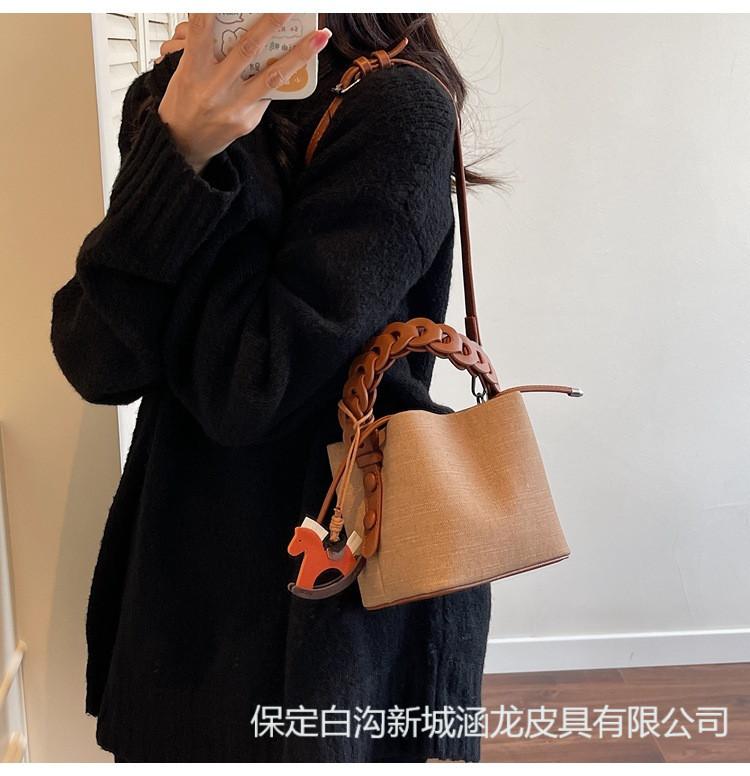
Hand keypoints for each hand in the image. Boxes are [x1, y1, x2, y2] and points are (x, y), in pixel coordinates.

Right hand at [157, 13, 331, 173]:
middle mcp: (214, 88)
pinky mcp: (247, 120)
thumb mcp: (183, 71)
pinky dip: (283, 78)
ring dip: (299, 54)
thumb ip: (204, 49)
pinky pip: (269, 95)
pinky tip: (298, 65)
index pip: (201, 30)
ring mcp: (233, 106)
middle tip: (290, 7)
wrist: (184, 145)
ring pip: (272, 76)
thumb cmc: (184, 102)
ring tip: (319, 37)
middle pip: (247, 49)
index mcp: (193, 69)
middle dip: (271, 23)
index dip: (212, 9)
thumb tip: (231, 23)